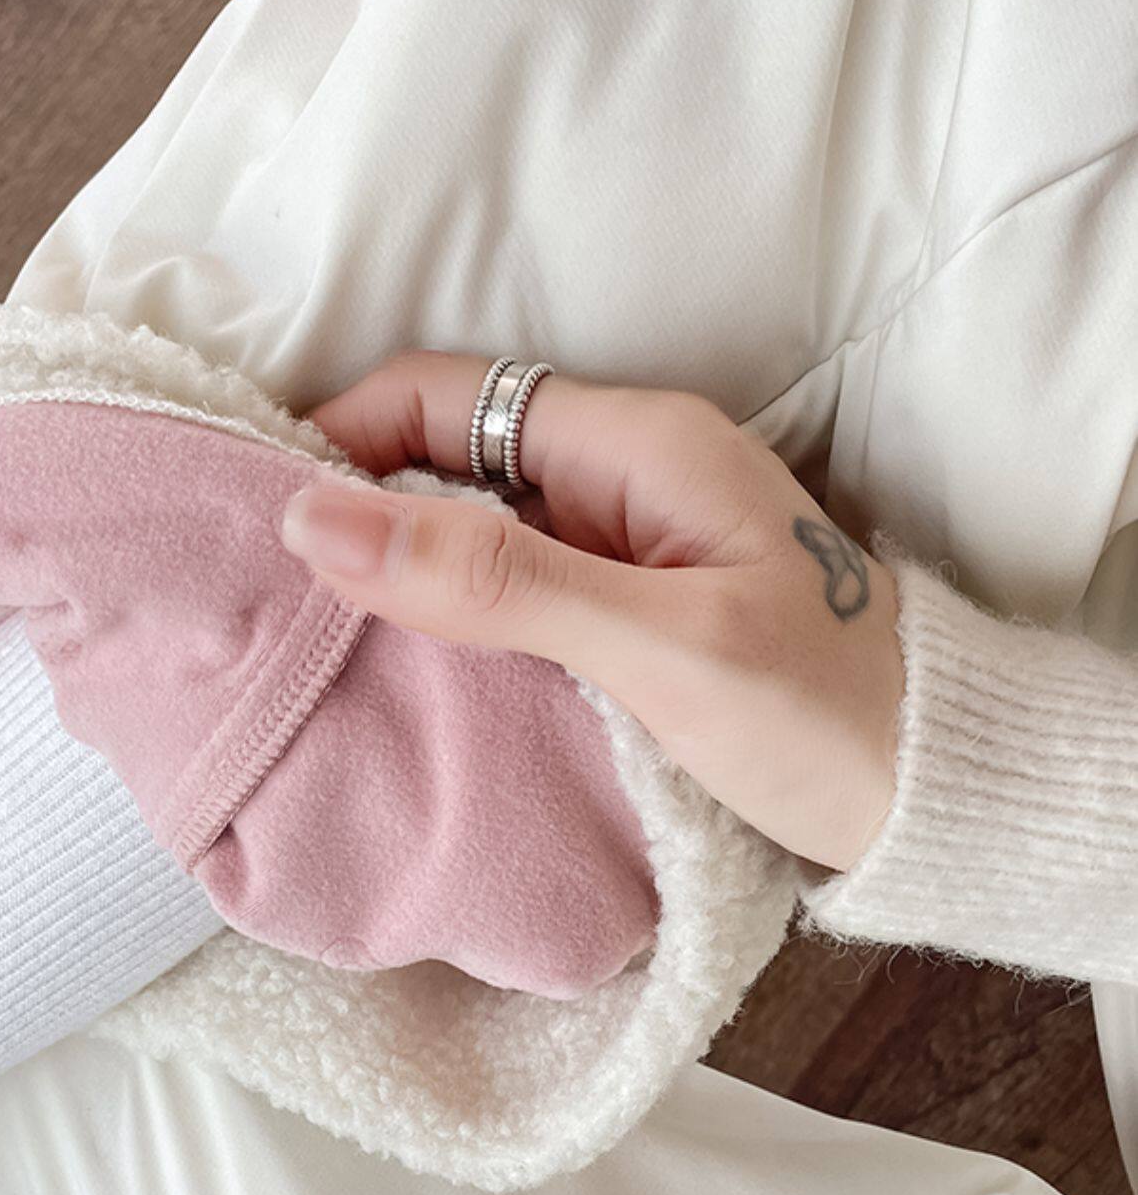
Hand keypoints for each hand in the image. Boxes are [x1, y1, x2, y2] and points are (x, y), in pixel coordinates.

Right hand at [280, 352, 904, 870]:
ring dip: (396, 573)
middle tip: (256, 594)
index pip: (442, 396)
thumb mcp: (654, 650)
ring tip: (301, 639)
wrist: (944, 798)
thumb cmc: (826, 719)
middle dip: (351, 509)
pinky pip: (511, 587)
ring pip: (471, 526)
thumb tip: (316, 518)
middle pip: (445, 455)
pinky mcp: (630, 607)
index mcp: (636, 443)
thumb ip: (494, 580)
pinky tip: (398, 673)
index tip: (251, 516)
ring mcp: (627, 541)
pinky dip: (450, 619)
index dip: (336, 437)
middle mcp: (624, 472)